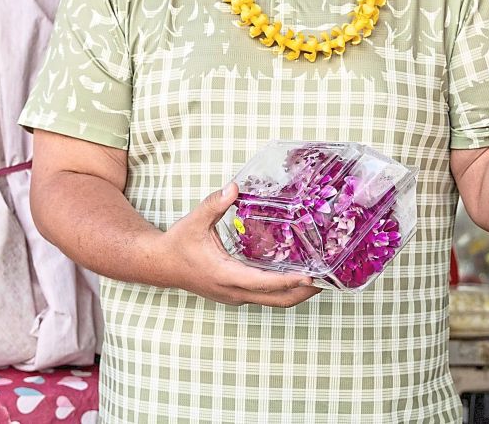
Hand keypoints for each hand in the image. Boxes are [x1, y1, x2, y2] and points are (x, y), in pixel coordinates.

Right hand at [158, 183, 321, 307]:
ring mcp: (235, 295)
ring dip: (296, 293)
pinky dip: (282, 290)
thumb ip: (215, 204)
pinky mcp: (234, 294)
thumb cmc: (177, 244)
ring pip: (273, 301)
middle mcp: (234, 291)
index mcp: (226, 275)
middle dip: (303, 292)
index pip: (264, 283)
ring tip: (319, 279)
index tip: (311, 276)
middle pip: (277, 300)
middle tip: (328, 280)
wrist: (159, 265)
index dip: (289, 281)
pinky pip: (264, 297)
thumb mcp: (195, 221)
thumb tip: (235, 187)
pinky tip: (293, 275)